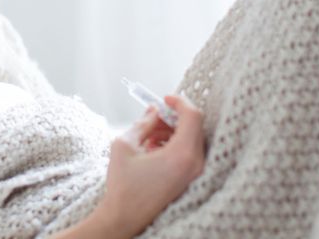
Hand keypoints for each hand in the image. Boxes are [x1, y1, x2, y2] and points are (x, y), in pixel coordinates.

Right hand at [94, 95, 205, 236]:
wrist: (124, 218)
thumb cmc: (123, 184)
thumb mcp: (126, 144)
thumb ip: (144, 122)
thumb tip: (155, 109)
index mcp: (182, 154)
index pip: (193, 116)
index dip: (179, 102)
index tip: (164, 99)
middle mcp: (195, 164)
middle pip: (194, 126)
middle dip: (173, 118)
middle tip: (153, 118)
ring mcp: (195, 174)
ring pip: (191, 138)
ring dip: (172, 131)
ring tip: (149, 138)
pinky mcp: (190, 180)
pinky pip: (189, 152)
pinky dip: (174, 144)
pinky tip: (153, 150)